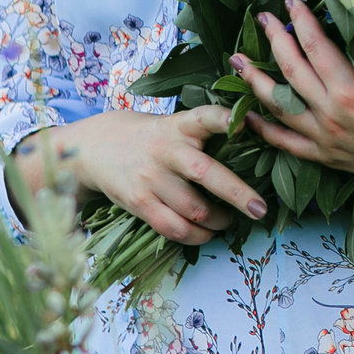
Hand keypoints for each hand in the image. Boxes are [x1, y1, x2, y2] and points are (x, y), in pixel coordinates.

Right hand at [8, 105, 266, 243]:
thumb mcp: (172, 124)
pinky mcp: (139, 202)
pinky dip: (195, 236)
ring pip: (194, 209)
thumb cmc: (150, 137)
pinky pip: (172, 227)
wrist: (93, 147)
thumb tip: (253, 145)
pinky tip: (206, 233)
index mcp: (179, 125)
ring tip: (229, 222)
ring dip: (219, 221)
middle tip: (260, 210)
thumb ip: (203, 133)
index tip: (249, 123)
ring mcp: (151, 177)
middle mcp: (166, 150)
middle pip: (206, 174)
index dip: (226, 119)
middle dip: (238, 194)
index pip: (206, 117)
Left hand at [231, 0, 353, 205]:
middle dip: (274, 41)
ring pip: (278, 107)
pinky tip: (249, 115)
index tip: (292, 1)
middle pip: (291, 71)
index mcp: (351, 92)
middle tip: (263, 19)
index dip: (302, 21)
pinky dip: (263, 130)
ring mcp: (324, 139)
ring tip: (239, 61)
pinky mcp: (325, 157)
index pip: (316, 47)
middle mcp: (330, 116)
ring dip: (256, 82)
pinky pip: (285, 144)